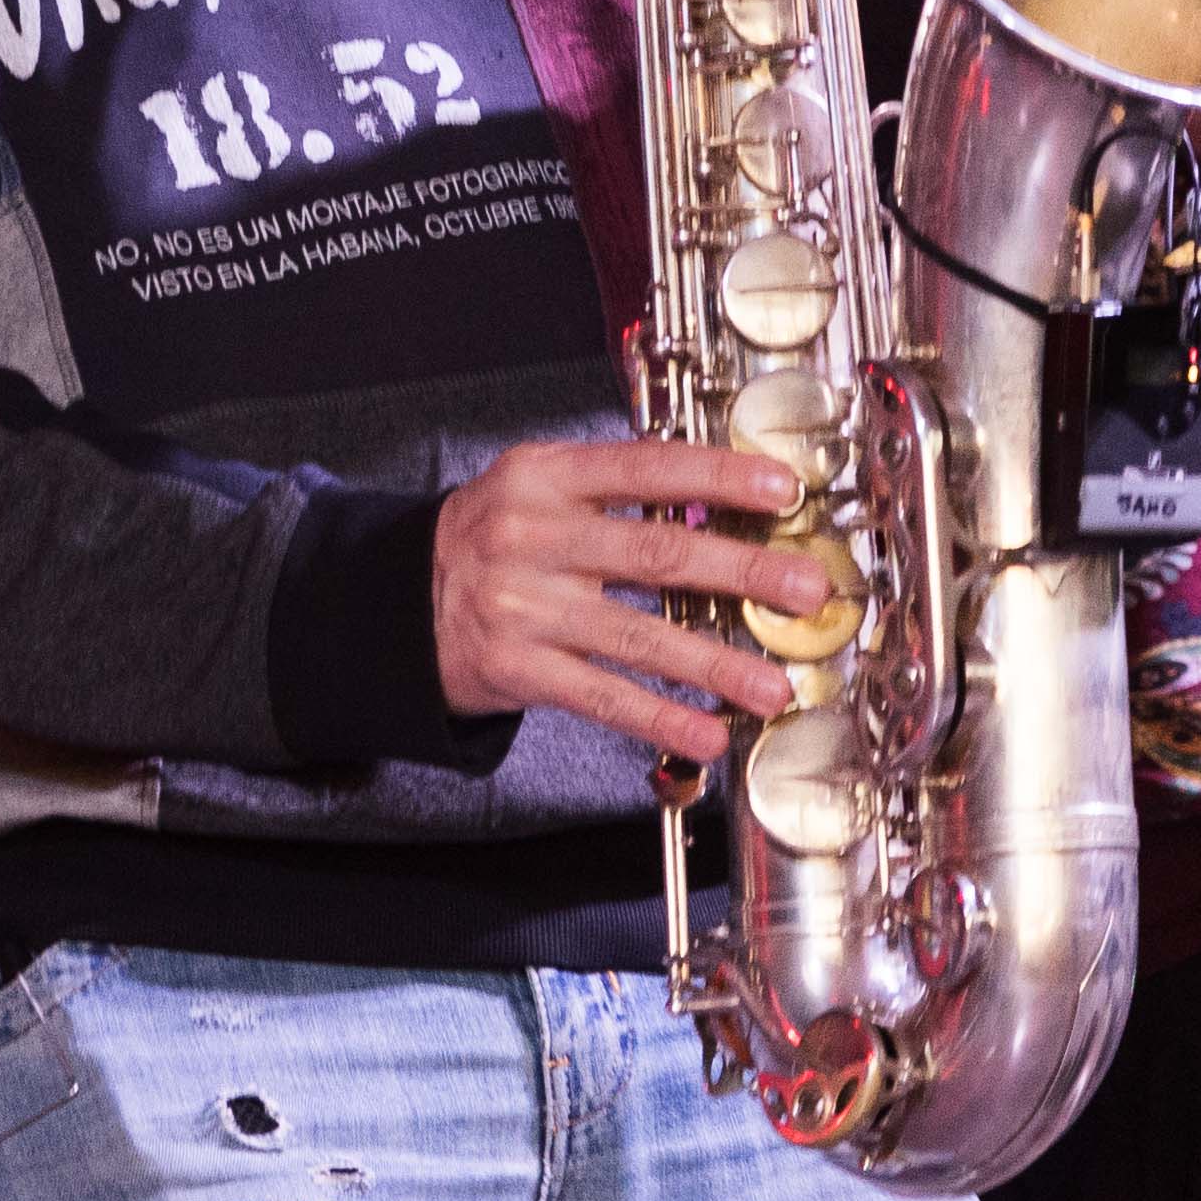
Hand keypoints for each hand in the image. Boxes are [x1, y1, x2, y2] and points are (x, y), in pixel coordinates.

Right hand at [432, 439, 833, 765]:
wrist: (396, 601)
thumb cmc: (489, 538)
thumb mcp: (536, 487)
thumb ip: (616, 489)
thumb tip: (725, 502)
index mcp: (546, 476)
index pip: (646, 468)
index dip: (719, 475)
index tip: (782, 488)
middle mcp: (533, 536)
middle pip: (654, 554)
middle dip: (742, 573)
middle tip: (804, 589)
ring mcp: (524, 606)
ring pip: (637, 637)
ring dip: (715, 664)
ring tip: (773, 685)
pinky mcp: (517, 668)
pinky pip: (602, 697)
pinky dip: (660, 718)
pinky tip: (706, 732)